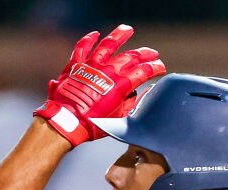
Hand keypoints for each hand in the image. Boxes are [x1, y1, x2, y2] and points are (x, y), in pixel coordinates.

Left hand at [35, 24, 165, 147]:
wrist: (68, 122)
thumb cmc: (92, 123)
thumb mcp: (117, 118)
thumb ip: (129, 104)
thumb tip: (137, 95)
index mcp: (121, 85)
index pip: (143, 71)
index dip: (155, 68)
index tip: (160, 67)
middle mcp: (108, 71)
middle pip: (131, 56)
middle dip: (144, 54)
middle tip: (152, 53)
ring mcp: (92, 65)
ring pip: (108, 44)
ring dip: (120, 35)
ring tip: (128, 29)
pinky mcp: (77, 65)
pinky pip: (83, 47)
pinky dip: (89, 39)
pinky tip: (96, 35)